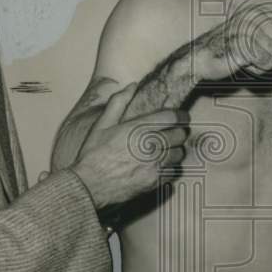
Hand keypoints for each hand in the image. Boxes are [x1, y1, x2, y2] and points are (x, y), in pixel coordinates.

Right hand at [72, 83, 189, 206]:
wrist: (89, 185)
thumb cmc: (94, 153)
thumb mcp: (102, 124)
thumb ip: (119, 102)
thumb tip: (132, 85)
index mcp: (139, 128)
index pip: (173, 117)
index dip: (181, 116)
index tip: (181, 117)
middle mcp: (151, 145)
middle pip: (180, 135)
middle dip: (179, 132)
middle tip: (173, 133)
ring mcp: (155, 164)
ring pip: (179, 154)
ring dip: (176, 150)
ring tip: (167, 150)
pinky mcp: (155, 181)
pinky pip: (174, 171)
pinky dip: (171, 167)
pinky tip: (161, 166)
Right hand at [190, 0, 271, 81]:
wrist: (201, 59)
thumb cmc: (230, 52)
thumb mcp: (258, 47)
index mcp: (258, 12)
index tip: (261, 46)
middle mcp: (254, 18)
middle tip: (255, 54)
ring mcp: (247, 30)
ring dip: (264, 63)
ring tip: (246, 58)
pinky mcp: (242, 46)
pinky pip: (264, 63)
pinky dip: (256, 68)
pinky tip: (243, 63)